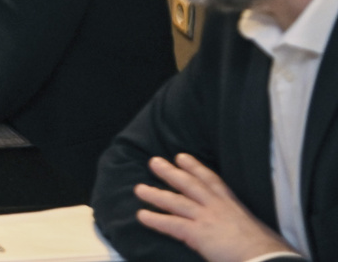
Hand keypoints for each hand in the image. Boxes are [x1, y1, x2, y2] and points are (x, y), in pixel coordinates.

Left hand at [134, 154, 295, 261]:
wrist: (269, 260)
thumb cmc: (268, 251)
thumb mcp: (255, 231)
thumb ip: (242, 227)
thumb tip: (240, 233)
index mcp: (234, 206)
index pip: (212, 182)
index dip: (195, 168)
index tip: (182, 157)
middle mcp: (218, 207)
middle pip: (190, 184)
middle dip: (171, 172)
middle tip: (155, 161)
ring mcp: (207, 218)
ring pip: (176, 202)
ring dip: (156, 194)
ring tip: (138, 189)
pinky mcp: (199, 233)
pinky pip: (172, 224)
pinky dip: (155, 219)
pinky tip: (141, 216)